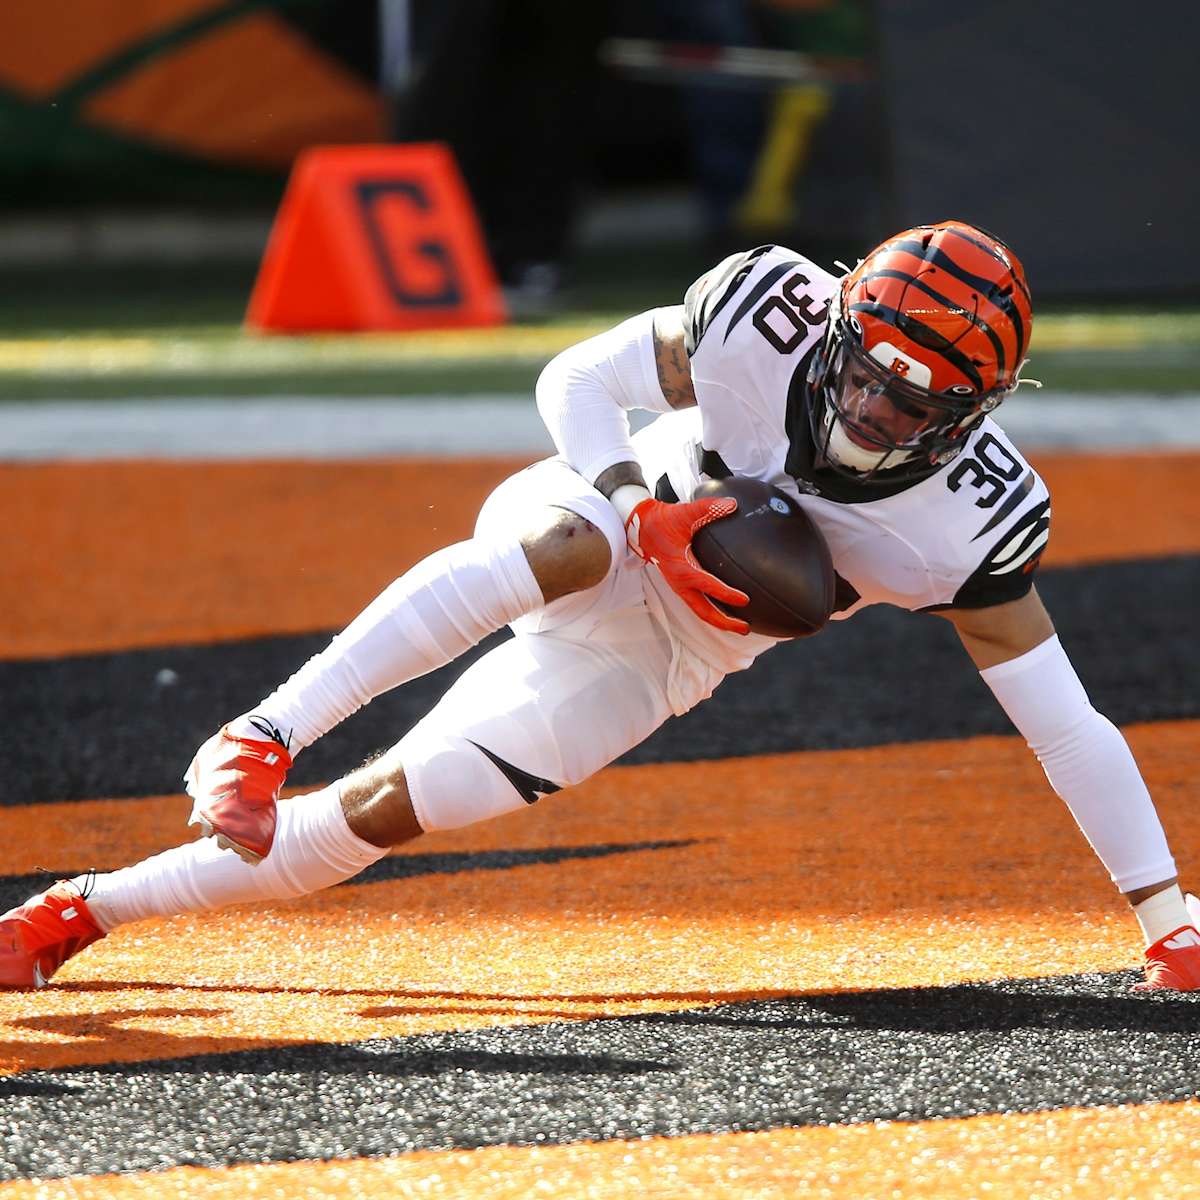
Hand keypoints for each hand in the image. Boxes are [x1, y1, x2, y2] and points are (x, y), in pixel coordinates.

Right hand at [626, 496, 749, 633]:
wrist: (643, 528)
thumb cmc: (663, 523)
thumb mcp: (685, 513)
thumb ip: (709, 508)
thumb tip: (732, 505)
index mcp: (682, 569)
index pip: (708, 585)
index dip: (727, 594)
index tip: (745, 599)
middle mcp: (680, 583)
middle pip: (704, 612)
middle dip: (725, 622)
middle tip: (745, 628)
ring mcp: (680, 588)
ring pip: (701, 612)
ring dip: (719, 621)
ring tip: (739, 626)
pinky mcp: (682, 587)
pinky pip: (698, 605)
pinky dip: (712, 612)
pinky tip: (726, 611)